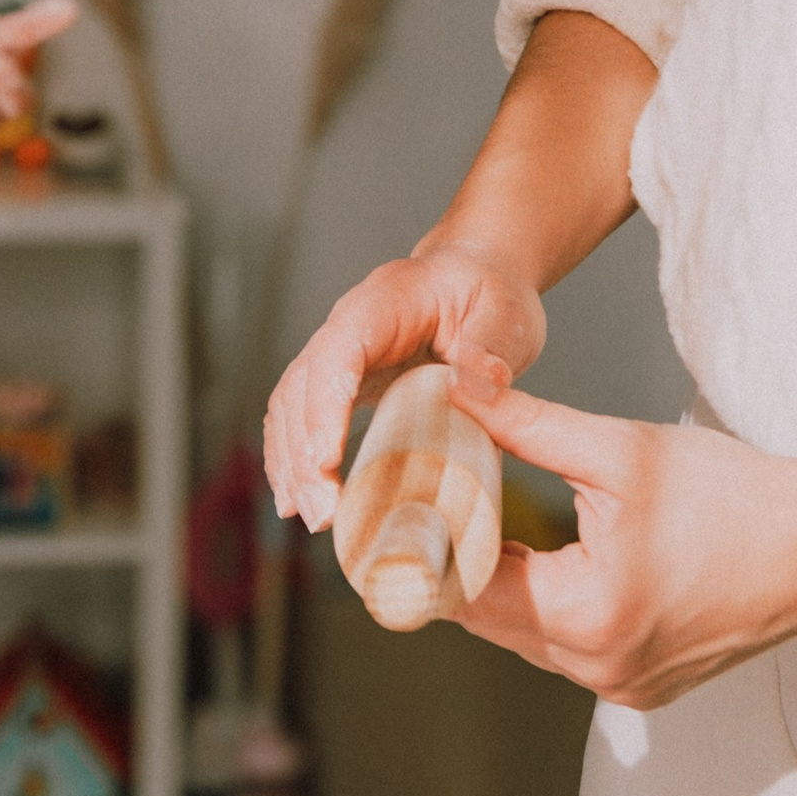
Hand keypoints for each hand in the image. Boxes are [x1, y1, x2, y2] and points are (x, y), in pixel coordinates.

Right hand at [265, 249, 547, 530]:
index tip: (326, 460)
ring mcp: (337, 354)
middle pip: (303, 386)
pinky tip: (296, 501)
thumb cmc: (489, 294)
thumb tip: (469, 391)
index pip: (339, 350)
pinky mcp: (340, 383)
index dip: (325, 405)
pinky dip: (292, 460)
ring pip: (290, 406)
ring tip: (313, 517)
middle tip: (323, 512)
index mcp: (384, 302)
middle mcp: (347, 326)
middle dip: (303, 452)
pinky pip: (299, 419)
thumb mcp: (506, 313)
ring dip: (292, 463)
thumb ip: (491, 349)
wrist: (475, 278)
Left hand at [449, 354, 796, 706]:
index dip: (429, 547)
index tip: (403, 510)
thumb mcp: (620, 450)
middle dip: (464, 563)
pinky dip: (555, 609)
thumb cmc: (734, 495)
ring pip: (527, 638)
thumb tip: (458, 393)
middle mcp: (597, 669)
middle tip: (436, 507)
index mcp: (584, 615)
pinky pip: (571, 651)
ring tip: (491, 527)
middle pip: (490, 619)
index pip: (464, 591)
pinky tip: (559, 561)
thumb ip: (527, 426)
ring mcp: (624, 687)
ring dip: (509, 588)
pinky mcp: (646, 687)